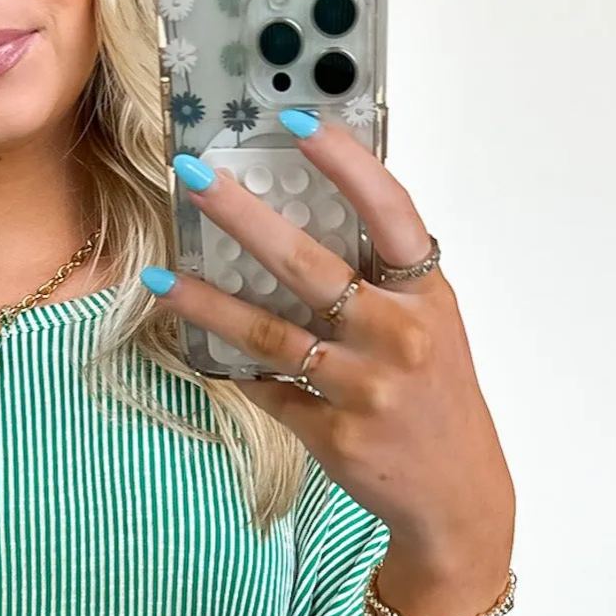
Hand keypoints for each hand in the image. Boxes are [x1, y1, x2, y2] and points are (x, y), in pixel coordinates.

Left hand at [143, 115, 514, 571]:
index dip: (345, 162)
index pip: (389, 211)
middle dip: (241, 216)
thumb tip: (309, 218)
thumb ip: (386, 278)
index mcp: (427, 294)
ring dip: (207, 302)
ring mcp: (364, 388)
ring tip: (160, 277)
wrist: (455, 494)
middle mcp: (399, 335)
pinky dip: (232, 369)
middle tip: (190, 178)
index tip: (297, 121)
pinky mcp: (333, 433)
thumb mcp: (434, 325)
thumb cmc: (437, 398)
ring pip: (269, 334)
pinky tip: (193, 349)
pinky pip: (268, 390)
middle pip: (307, 264)